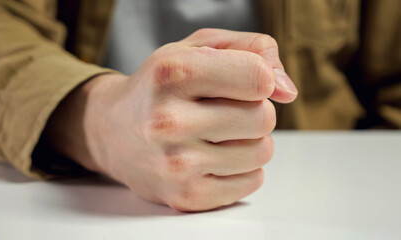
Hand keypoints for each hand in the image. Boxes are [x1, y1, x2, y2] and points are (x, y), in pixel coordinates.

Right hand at [46, 29, 297, 210]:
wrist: (112, 130)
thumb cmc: (160, 86)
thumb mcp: (197, 47)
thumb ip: (253, 50)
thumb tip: (288, 90)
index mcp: (173, 74)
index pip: (258, 78)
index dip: (263, 78)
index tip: (248, 82)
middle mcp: (169, 121)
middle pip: (264, 117)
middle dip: (254, 110)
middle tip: (225, 109)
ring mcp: (177, 164)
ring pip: (263, 152)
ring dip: (250, 140)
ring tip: (218, 133)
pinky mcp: (185, 196)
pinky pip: (252, 181)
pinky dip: (243, 168)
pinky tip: (215, 157)